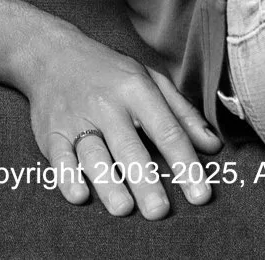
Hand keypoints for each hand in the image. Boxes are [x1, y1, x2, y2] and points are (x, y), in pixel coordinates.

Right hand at [26, 33, 222, 218]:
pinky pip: (59, 157)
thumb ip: (182, 113)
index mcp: (137, 89)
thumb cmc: (111, 71)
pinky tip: (79, 195)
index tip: (200, 195)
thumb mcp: (151, 79)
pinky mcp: (51, 132)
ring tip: (123, 208)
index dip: (185, 163)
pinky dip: (67, 176)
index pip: (166, 130)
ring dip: (108, 182)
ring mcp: (77, 118)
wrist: (54, 54)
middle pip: (129, 146)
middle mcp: (107, 104)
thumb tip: (213, 147)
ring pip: (94, 154)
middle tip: (159, 211)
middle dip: (145, 180)